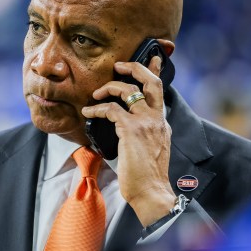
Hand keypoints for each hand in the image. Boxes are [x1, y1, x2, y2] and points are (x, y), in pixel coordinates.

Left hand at [81, 56, 175, 226]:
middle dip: (135, 67)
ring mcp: (146, 123)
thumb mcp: (152, 150)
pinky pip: (111, 110)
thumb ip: (145, 135)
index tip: (154, 57)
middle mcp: (157, 119)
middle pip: (151, 81)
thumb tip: (127, 129)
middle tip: (119, 64)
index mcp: (162, 123)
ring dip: (109, 87)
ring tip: (96, 94)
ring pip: (128, 90)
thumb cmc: (146, 177)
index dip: (156, 71)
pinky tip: (89, 111)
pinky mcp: (131, 130)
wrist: (151, 192)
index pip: (160, 91)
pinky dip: (98, 108)